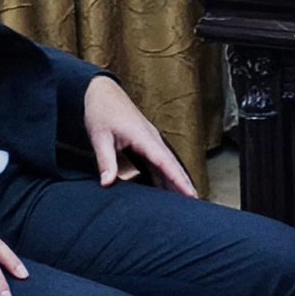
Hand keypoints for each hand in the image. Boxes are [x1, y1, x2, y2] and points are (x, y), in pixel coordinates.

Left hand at [83, 77, 196, 197]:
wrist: (101, 92)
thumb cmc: (101, 112)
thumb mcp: (100, 137)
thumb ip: (106, 161)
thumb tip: (107, 184)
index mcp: (144, 138)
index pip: (166, 163)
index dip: (178, 180)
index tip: (191, 194)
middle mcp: (152, 139)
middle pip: (172, 165)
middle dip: (184, 183)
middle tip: (194, 202)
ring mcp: (150, 140)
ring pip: (167, 163)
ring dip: (175, 180)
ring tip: (184, 198)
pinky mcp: (145, 141)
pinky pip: (159, 161)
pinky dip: (164, 174)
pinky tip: (164, 186)